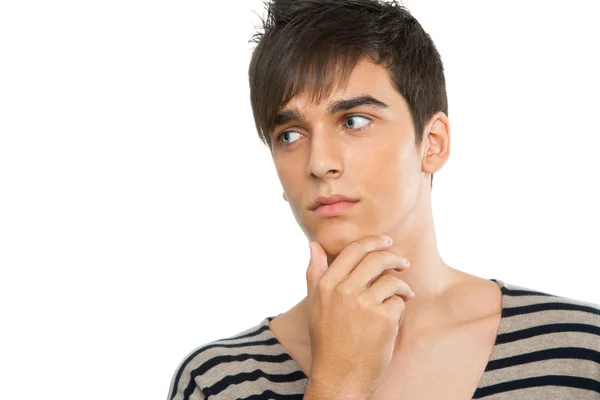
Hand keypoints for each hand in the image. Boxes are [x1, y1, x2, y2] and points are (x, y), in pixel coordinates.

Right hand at [305, 234, 413, 399]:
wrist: (339, 376)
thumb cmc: (327, 340)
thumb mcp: (315, 305)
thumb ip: (314, 273)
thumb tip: (313, 244)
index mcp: (327, 284)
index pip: (353, 250)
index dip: (374, 241)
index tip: (387, 241)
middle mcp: (344, 291)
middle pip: (376, 259)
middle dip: (394, 257)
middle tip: (404, 263)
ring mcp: (364, 304)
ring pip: (391, 280)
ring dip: (402, 286)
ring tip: (406, 293)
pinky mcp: (384, 319)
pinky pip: (399, 302)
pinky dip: (401, 308)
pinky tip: (396, 317)